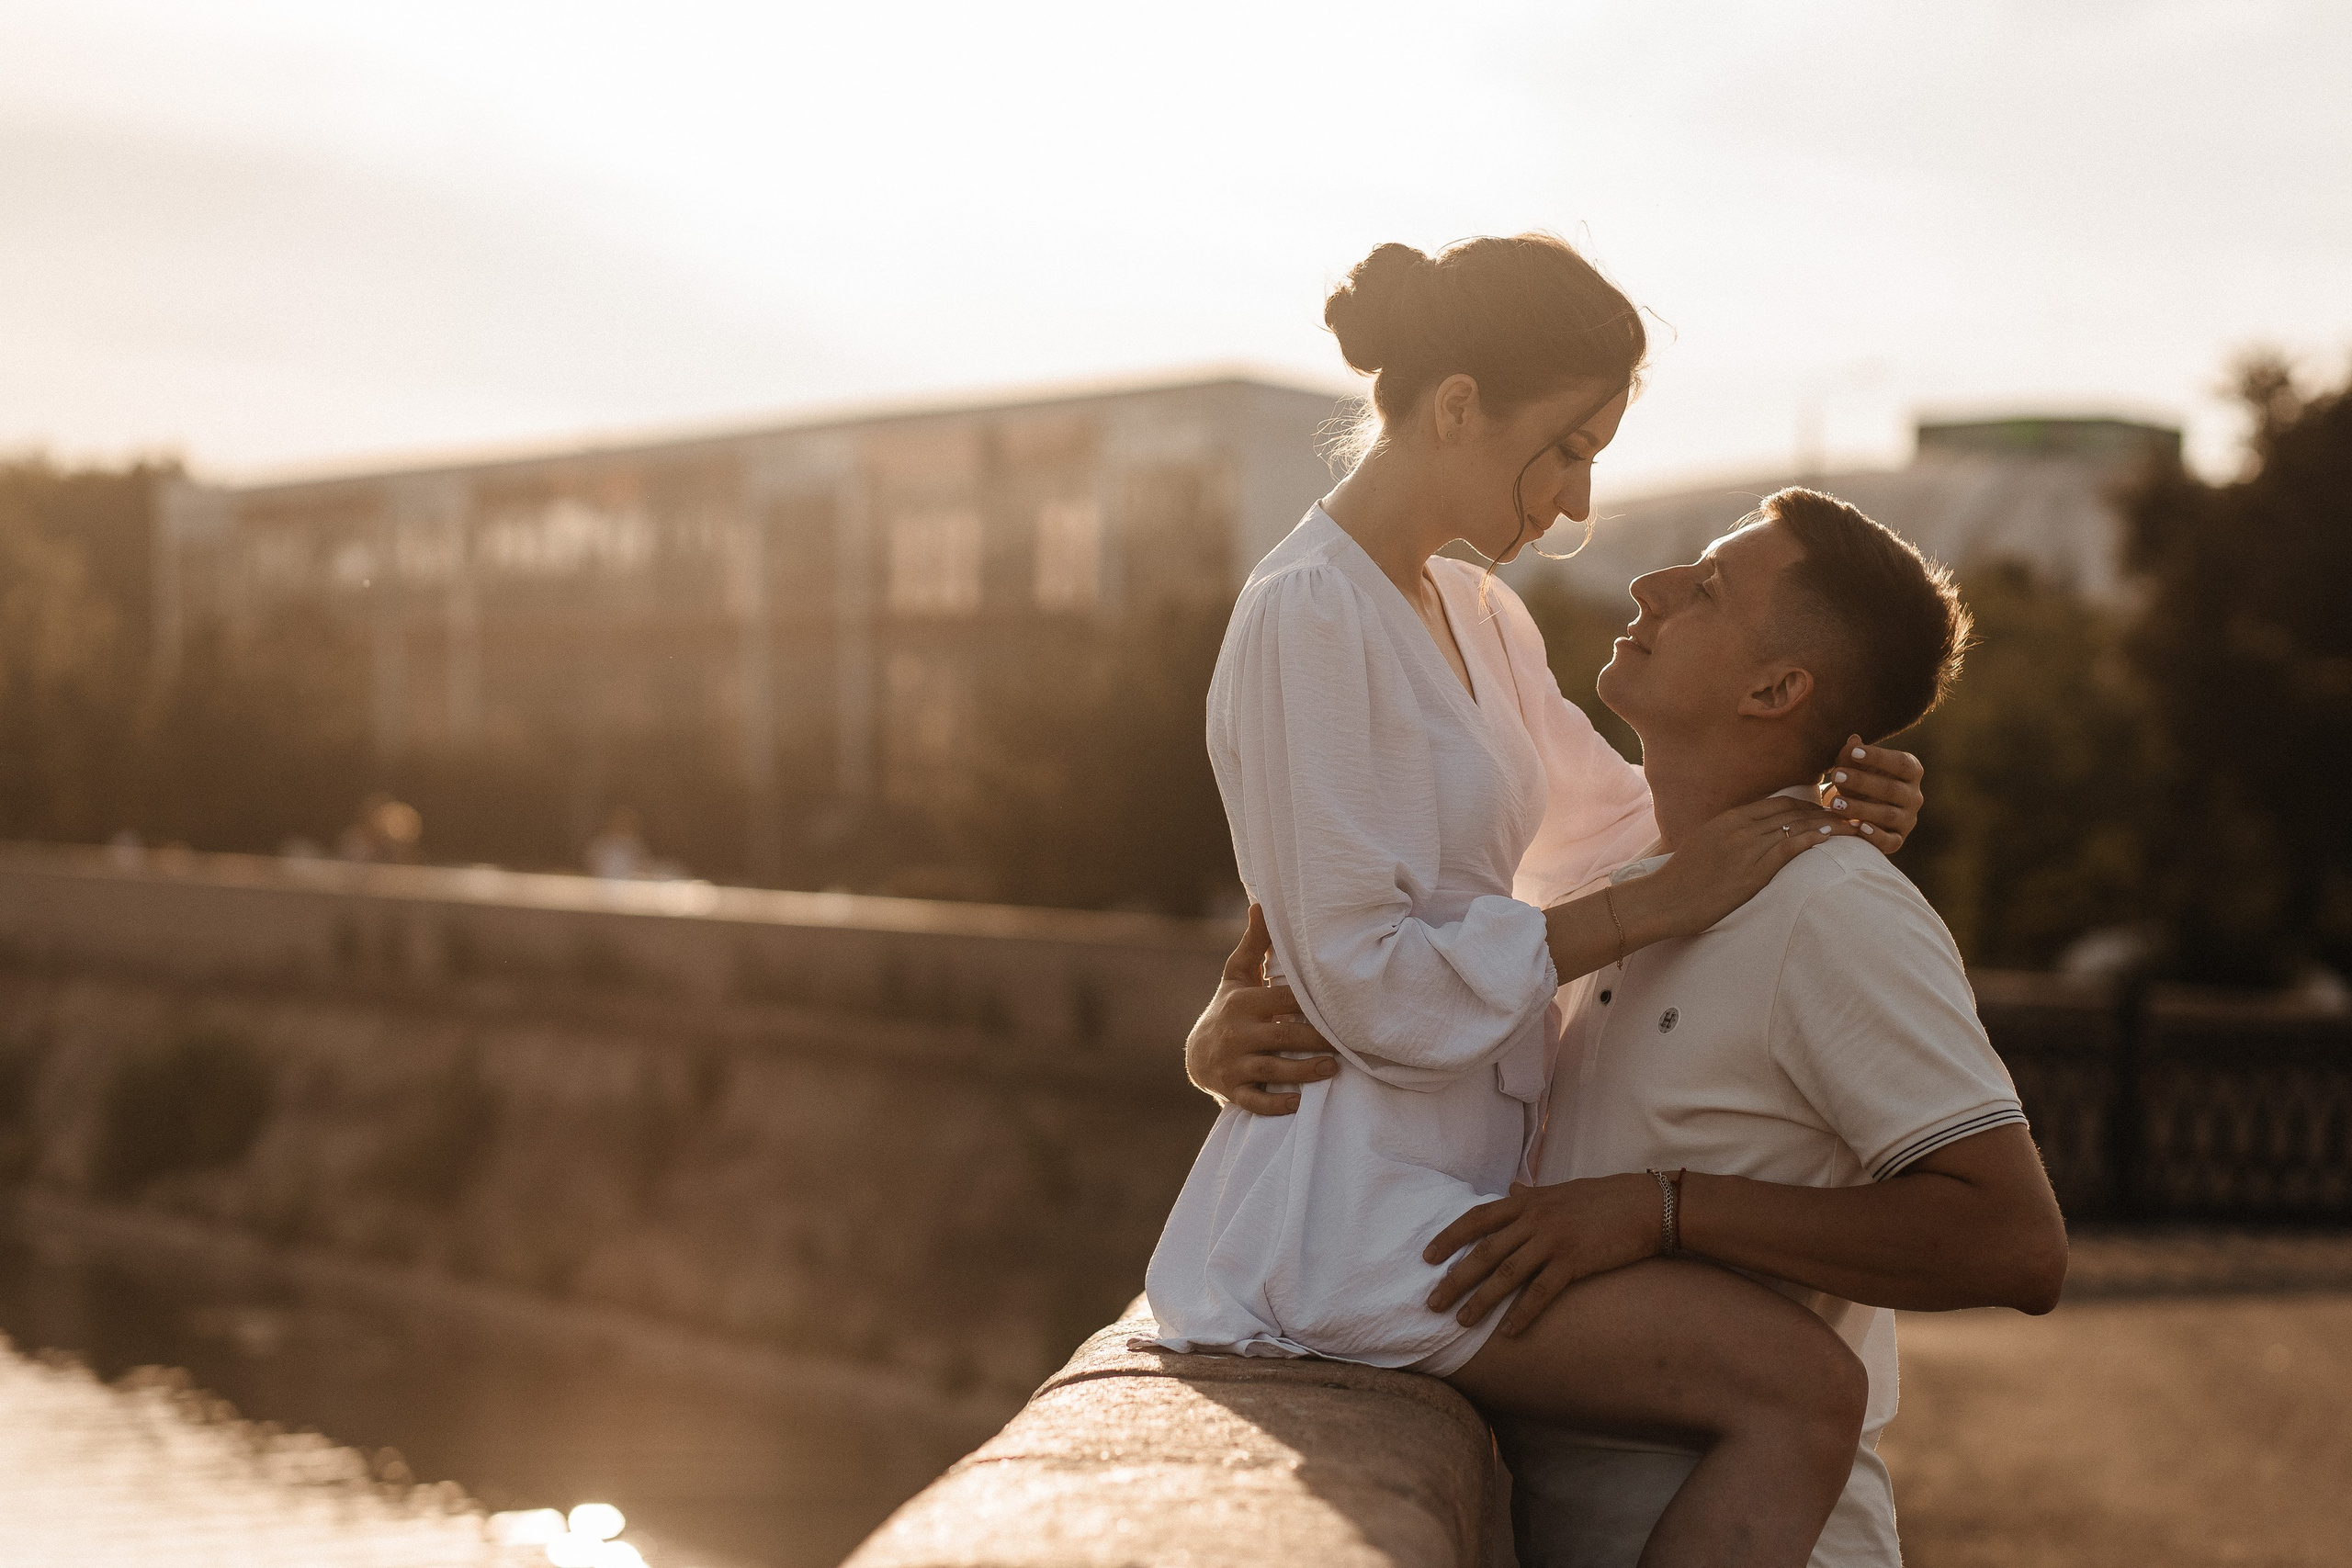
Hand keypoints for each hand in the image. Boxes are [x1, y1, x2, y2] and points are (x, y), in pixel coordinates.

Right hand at [1185, 905, 1337, 1114]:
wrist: (1197, 1055)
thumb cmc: (1229, 1008)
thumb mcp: (1237, 975)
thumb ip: (1255, 943)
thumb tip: (1261, 903)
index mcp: (1243, 1002)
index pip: (1284, 1000)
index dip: (1313, 1003)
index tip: (1344, 1005)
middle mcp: (1237, 1033)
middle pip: (1284, 1035)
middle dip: (1317, 1040)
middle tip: (1348, 1042)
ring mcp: (1234, 1064)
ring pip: (1273, 1070)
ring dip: (1305, 1071)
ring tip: (1333, 1068)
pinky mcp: (1232, 1091)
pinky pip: (1255, 1101)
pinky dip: (1276, 1104)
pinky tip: (1298, 1103)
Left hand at [1422, 1174, 1659, 1335]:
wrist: (1646, 1205)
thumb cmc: (1604, 1197)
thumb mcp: (1561, 1191)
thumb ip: (1531, 1194)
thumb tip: (1511, 1189)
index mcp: (1527, 1201)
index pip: (1476, 1219)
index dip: (1449, 1238)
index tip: (1427, 1257)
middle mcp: (1534, 1219)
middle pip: (1483, 1252)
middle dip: (1454, 1278)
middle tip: (1431, 1303)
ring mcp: (1553, 1240)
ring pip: (1506, 1274)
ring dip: (1480, 1300)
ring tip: (1460, 1322)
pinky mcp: (1575, 1261)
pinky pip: (1541, 1291)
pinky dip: (1522, 1313)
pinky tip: (1508, 1332)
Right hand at [1621, 794, 1855, 942]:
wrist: (1663, 899)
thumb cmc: (1680, 881)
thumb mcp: (1703, 846)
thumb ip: (1726, 837)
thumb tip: (1743, 840)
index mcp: (1728, 819)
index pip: (1776, 803)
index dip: (1805, 803)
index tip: (1824, 808)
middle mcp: (1739, 826)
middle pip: (1792, 810)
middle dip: (1823, 810)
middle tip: (1847, 814)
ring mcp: (1746, 846)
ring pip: (1796, 826)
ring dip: (1827, 823)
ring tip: (1851, 824)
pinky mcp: (1752, 869)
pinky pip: (1789, 847)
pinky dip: (1812, 839)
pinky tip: (1830, 837)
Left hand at [1818, 735, 1923, 852]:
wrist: (1859, 813)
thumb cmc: (1859, 782)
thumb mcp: (1853, 767)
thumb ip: (1851, 755)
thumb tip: (1853, 740)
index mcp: (1911, 772)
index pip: (1902, 763)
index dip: (1879, 757)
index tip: (1854, 752)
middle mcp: (1914, 796)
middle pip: (1892, 789)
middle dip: (1862, 782)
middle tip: (1836, 775)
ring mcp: (1908, 819)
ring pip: (1888, 814)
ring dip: (1861, 808)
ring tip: (1835, 803)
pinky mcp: (1897, 840)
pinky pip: (1890, 840)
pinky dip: (1876, 836)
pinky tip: (1859, 827)